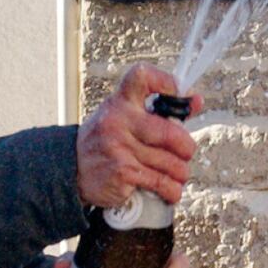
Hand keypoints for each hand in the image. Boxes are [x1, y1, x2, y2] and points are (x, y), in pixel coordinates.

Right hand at [77, 61, 200, 211]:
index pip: (142, 77)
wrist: (71, 169)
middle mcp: (118, 121)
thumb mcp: (124, 118)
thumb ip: (159, 111)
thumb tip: (196, 101)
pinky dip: (172, 190)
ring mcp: (119, 148)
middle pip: (172, 132)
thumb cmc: (104, 142)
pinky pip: (161, 183)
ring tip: (175, 174)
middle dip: (186, 148)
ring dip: (180, 173)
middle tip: (185, 153)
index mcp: (120, 102)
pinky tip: (169, 190)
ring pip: (172, 163)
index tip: (182, 97)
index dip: (167, 83)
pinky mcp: (122, 173)